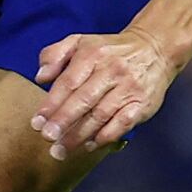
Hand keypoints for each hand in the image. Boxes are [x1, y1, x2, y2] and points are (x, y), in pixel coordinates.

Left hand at [30, 26, 179, 158]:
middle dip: (63, 122)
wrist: (154, 49)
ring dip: (80, 135)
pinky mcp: (142, 103)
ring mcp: (128, 88)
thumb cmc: (109, 50)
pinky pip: (123, 123)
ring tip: (62, 149)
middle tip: (48, 138)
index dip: (51, 104)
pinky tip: (90, 144)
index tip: (37, 123)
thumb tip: (40, 78)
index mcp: (92, 54)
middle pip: (84, 100)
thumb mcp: (79, 41)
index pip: (68, 82)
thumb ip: (54, 54)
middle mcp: (111, 70)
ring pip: (101, 115)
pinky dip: (106, 136)